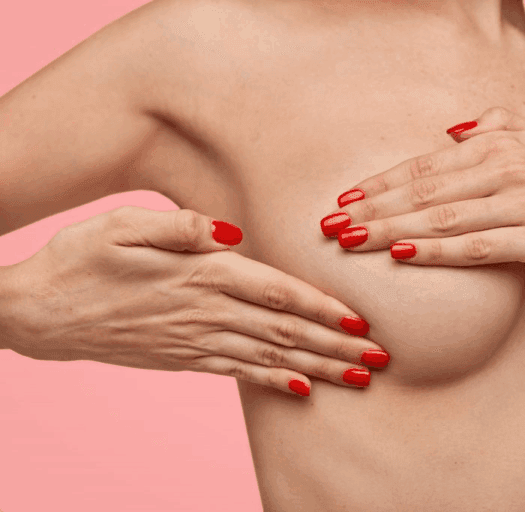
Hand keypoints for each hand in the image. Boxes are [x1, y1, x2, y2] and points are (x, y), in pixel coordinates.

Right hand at [4, 206, 388, 396]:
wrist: (40, 312)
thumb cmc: (82, 258)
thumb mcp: (123, 225)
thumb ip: (182, 227)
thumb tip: (234, 235)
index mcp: (201, 273)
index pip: (277, 292)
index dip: (323, 306)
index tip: (361, 319)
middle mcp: (205, 311)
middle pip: (285, 330)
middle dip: (336, 343)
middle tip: (379, 356)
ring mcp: (195, 340)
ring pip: (269, 357)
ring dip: (317, 367)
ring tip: (357, 377)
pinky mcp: (184, 359)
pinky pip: (239, 374)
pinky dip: (274, 383)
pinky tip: (302, 390)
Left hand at [320, 106, 524, 272]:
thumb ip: (497, 127)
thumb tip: (450, 130)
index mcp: (501, 146)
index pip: (425, 164)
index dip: (380, 183)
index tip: (344, 200)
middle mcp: (508, 168)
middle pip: (424, 191)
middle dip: (371, 209)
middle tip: (328, 226)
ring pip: (442, 217)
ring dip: (391, 229)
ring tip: (351, 241)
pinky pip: (477, 247)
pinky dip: (436, 251)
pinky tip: (402, 255)